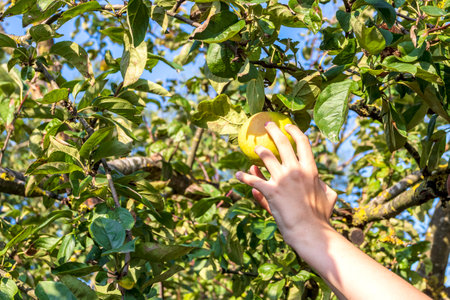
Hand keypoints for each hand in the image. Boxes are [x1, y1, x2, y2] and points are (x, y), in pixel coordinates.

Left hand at [236, 122, 336, 244]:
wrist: (309, 231)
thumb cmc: (321, 217)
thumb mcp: (330, 197)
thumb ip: (325, 187)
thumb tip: (323, 184)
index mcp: (311, 169)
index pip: (302, 143)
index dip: (294, 131)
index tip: (288, 126)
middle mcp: (295, 170)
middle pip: (282, 143)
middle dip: (273, 131)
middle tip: (267, 126)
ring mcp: (282, 179)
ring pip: (265, 156)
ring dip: (258, 151)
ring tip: (255, 148)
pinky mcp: (270, 191)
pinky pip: (253, 180)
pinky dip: (243, 176)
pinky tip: (237, 174)